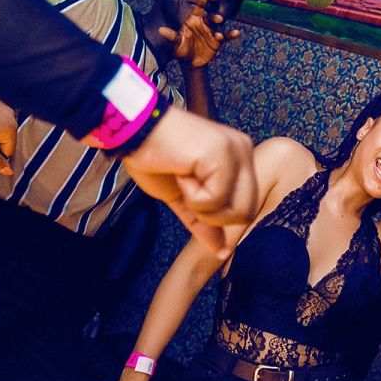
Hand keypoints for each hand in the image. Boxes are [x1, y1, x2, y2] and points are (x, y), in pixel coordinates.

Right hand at [118, 108, 257, 257]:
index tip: (191, 203)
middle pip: (246, 212)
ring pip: (234, 210)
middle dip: (212, 216)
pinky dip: (192, 195)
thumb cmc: (154, 158)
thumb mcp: (183, 197)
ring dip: (201, 206)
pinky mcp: (223, 155)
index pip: (246, 206)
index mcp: (238, 159)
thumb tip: (221, 250)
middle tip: (187, 193)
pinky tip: (181, 173)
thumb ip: (204, 221)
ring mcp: (236, 153)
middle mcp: (243, 152)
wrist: (134, 130)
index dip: (218, 219)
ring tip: (183, 180)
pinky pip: (216, 199)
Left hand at [157, 0, 239, 68]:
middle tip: (218, 19)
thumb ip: (171, 36)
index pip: (200, 6)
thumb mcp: (176, 44)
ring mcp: (212, 32)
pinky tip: (236, 33)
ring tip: (219, 35)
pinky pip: (226, 36)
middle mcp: (204, 24)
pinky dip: (231, 35)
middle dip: (214, 17)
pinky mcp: (218, 41)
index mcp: (193, 20)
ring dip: (221, 28)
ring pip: (218, 27)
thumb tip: (161, 31)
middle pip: (210, 17)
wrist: (190, 61)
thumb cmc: (181, 50)